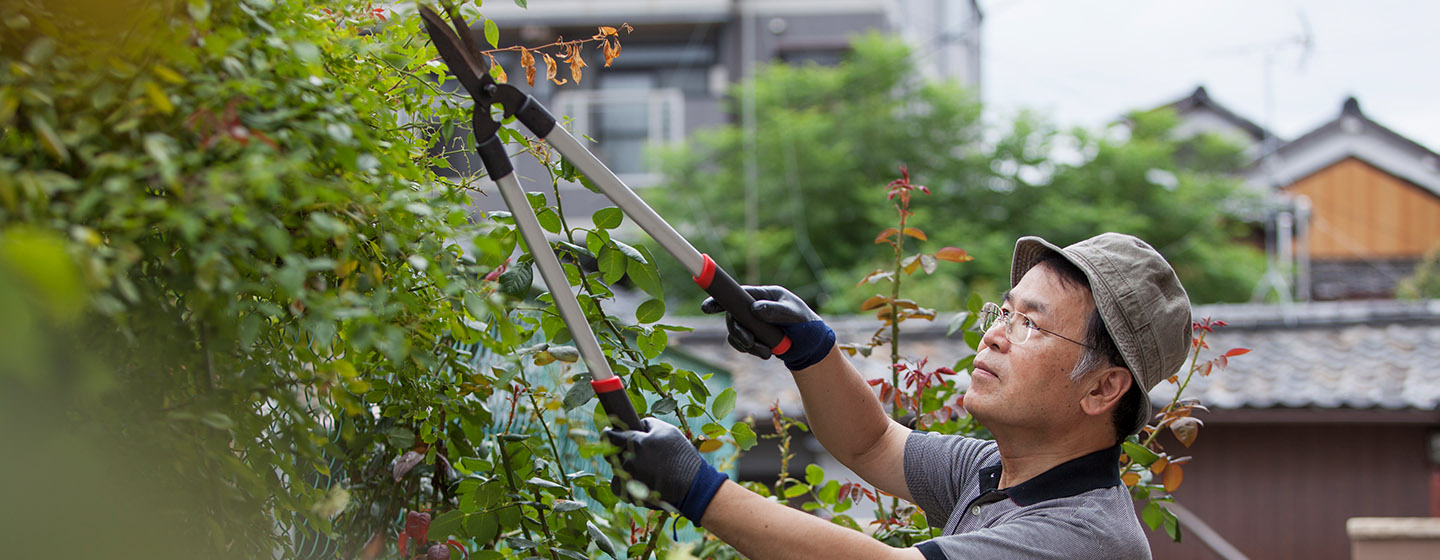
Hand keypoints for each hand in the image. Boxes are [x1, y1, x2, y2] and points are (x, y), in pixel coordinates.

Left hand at [603, 418, 728, 524]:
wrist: (691, 487)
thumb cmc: (682, 456)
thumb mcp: (669, 431)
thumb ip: (648, 423)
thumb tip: (636, 424)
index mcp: (636, 442)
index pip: (610, 436)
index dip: (608, 433)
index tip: (608, 433)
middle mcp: (628, 460)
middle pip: (611, 453)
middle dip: (619, 451)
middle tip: (634, 454)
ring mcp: (628, 479)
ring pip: (616, 470)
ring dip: (625, 468)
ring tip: (644, 471)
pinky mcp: (629, 495)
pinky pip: (618, 486)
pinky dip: (625, 484)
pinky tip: (638, 481)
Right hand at [701, 285, 835, 370]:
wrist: (810, 345)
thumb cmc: (805, 323)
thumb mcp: (793, 314)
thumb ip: (776, 311)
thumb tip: (755, 309)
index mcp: (763, 295)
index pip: (737, 293)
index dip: (720, 299)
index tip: (706, 308)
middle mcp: (754, 306)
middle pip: (732, 316)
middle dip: (738, 331)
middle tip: (749, 343)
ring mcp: (752, 322)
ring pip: (735, 332)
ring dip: (746, 344)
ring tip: (765, 352)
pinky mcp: (753, 336)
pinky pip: (741, 343)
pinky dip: (750, 350)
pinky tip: (765, 353)